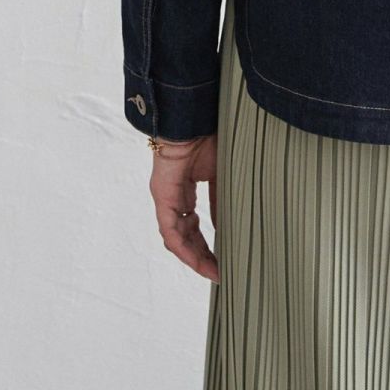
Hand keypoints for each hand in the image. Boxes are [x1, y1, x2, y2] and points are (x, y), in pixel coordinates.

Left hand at [148, 133, 219, 282]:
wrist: (194, 118)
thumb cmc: (209, 136)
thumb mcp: (221, 173)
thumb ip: (222, 199)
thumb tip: (227, 225)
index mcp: (187, 189)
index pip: (195, 225)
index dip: (209, 244)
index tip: (224, 259)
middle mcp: (174, 198)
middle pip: (187, 236)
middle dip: (203, 255)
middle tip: (221, 271)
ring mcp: (167, 199)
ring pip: (178, 238)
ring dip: (194, 257)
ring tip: (213, 271)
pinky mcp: (163, 198)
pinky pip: (171, 231)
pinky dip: (184, 248)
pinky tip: (198, 260)